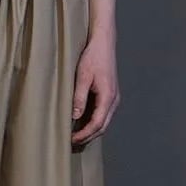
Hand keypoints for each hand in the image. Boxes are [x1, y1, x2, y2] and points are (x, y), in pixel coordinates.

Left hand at [71, 30, 118, 145]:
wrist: (103, 44)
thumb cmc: (93, 57)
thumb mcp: (82, 77)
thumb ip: (79, 97)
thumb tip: (75, 116)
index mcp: (108, 97)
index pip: (97, 124)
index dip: (84, 134)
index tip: (71, 139)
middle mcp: (114, 100)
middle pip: (102, 127)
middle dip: (88, 136)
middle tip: (71, 142)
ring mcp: (114, 98)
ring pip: (104, 122)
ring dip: (91, 131)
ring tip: (75, 135)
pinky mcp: (111, 96)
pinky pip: (103, 114)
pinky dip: (93, 122)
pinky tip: (82, 123)